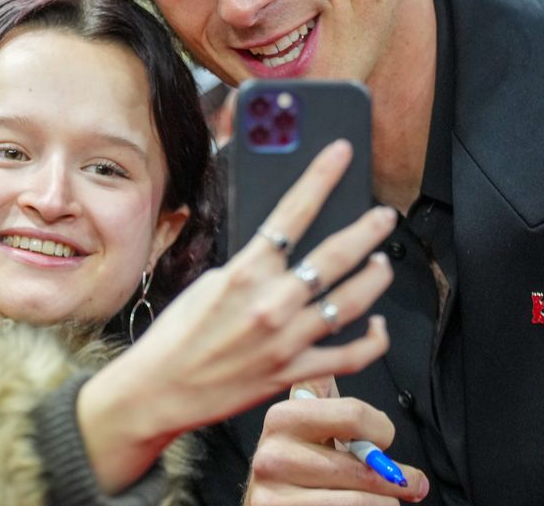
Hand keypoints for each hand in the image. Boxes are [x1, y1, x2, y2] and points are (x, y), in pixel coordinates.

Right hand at [78, 139, 397, 491]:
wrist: (159, 388)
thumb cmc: (177, 333)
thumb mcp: (209, 282)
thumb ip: (250, 267)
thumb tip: (280, 253)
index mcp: (246, 270)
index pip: (293, 211)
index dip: (322, 177)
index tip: (341, 154)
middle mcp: (271, 302)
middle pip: (333, 256)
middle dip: (366, 230)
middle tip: (385, 215)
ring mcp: (287, 339)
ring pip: (349, 302)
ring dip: (374, 279)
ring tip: (384, 263)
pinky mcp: (293, 372)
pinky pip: (348, 357)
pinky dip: (371, 341)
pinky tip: (378, 327)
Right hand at [244, 376, 428, 503]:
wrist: (266, 504)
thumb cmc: (297, 457)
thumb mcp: (306, 416)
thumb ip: (332, 383)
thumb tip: (378, 328)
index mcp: (284, 415)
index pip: (353, 415)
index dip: (381, 429)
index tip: (386, 437)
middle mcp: (273, 452)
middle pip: (361, 465)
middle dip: (397, 477)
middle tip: (415, 482)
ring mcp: (275, 492)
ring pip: (360, 500)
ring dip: (386, 502)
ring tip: (392, 498)